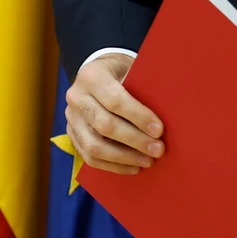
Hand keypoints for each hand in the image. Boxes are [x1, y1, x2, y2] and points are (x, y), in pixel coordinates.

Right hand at [63, 52, 163, 175]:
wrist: (97, 74)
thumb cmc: (122, 73)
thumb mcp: (132, 70)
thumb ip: (143, 90)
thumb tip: (166, 116)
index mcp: (92, 76)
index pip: (114, 100)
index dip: (138, 117)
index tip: (159, 130)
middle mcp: (76, 97)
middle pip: (104, 125)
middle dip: (134, 140)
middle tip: (158, 150)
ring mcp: (70, 117)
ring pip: (94, 145)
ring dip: (124, 158)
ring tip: (148, 161)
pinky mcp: (72, 134)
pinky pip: (89, 157)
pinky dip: (113, 166)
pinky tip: (134, 167)